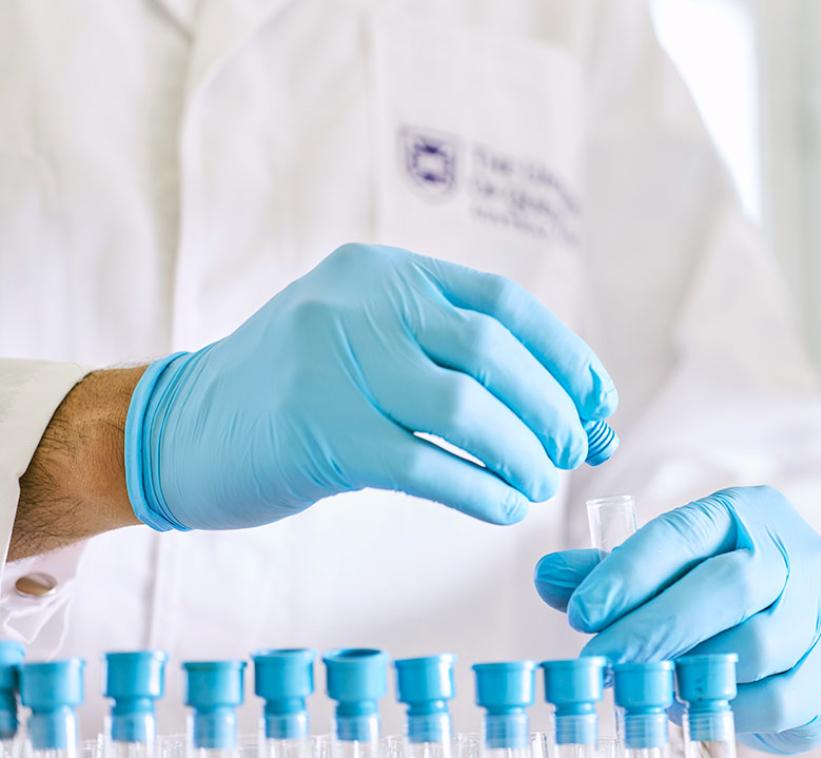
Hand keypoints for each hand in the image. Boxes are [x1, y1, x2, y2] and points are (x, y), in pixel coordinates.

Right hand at [124, 244, 616, 530]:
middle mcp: (361, 302)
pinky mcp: (317, 433)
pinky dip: (478, 490)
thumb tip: (570, 410)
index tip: (598, 401)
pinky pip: (426, 466)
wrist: (182, 427)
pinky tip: (502, 507)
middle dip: (552, 409)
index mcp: (384, 272)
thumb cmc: (298, 391)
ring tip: (539, 482)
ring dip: (521, 453)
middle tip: (573, 451)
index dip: (564, 355)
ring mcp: (334, 364)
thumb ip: (452, 358)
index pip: (504, 303)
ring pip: (466, 410)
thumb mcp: (369, 340)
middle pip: (494, 353)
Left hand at [533, 486, 820, 754]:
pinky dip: (730, 708)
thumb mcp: (668, 565)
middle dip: (657, 627)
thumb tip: (549, 578)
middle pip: (730, 585)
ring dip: (693, 670)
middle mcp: (796, 553)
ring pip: (757, 645)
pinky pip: (780, 699)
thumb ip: (609, 572)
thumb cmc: (717, 585)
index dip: (631, 571)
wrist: (799, 618)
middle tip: (601, 658)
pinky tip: (695, 706)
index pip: (686, 531)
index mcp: (749, 512)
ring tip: (648, 683)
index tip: (582, 611)